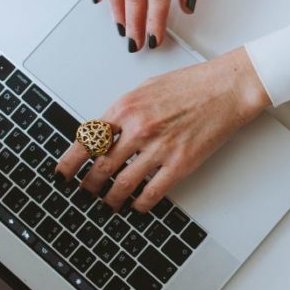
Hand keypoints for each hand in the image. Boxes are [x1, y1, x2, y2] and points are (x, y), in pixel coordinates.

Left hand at [55, 48, 270, 211]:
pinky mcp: (180, 163)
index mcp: (125, 107)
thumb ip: (124, 111)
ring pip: (122, 183)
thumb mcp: (146, 88)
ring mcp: (159, 148)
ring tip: (108, 204)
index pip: (86, 140)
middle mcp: (138, 128)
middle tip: (85, 192)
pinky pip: (152, 192)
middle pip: (100, 166)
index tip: (62, 173)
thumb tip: (106, 132)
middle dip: (88, 185)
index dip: (70, 162)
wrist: (227, 88)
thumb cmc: (192, 85)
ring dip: (111, 198)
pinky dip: (140, 203)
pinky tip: (137, 205)